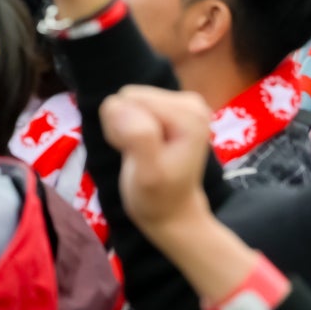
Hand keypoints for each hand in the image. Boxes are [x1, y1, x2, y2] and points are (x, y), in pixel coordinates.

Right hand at [98, 86, 216, 240]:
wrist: (172, 213)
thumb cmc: (157, 199)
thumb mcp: (147, 176)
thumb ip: (139, 138)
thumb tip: (120, 105)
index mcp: (190, 115)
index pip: (131, 100)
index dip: (123, 128)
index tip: (137, 156)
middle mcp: (190, 103)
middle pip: (130, 96)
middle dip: (123, 126)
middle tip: (136, 156)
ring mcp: (181, 104)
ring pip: (127, 100)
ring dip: (123, 129)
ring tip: (138, 154)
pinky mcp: (169, 107)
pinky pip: (130, 104)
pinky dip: (127, 127)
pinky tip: (140, 148)